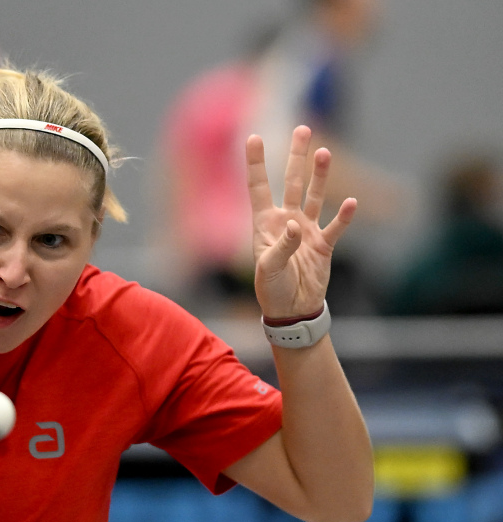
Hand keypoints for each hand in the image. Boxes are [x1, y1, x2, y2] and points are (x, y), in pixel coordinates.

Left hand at [246, 125, 356, 318]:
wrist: (292, 309)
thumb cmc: (271, 289)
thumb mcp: (268, 269)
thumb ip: (280, 247)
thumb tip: (294, 225)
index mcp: (264, 223)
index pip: (258, 187)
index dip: (256, 163)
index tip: (254, 136)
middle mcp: (286, 220)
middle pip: (291, 182)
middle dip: (296, 156)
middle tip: (303, 128)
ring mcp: (306, 230)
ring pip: (314, 196)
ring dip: (319, 176)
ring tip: (323, 152)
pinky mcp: (324, 245)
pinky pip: (335, 227)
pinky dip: (343, 216)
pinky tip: (350, 202)